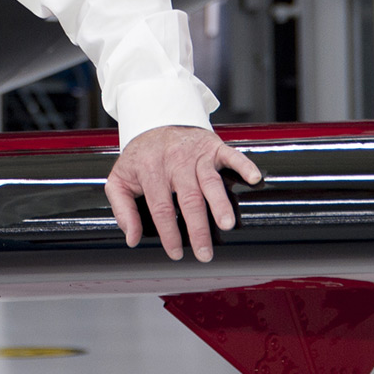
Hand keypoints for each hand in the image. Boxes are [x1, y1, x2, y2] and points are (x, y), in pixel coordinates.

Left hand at [104, 125, 262, 261]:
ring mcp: (195, 153)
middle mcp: (174, 161)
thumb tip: (132, 238)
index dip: (169, 232)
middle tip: (205, 252)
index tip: (176, 253)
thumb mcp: (120, 179)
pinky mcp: (212, 146)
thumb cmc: (141, 156)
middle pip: (188, 198)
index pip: (161, 207)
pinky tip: (253, 178)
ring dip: (220, 203)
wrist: (155, 120)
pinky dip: (244, 165)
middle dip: (198, 228)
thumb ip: (123, 209)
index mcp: (150, 170)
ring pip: (210, 180)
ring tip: (227, 224)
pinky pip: (231, 154)